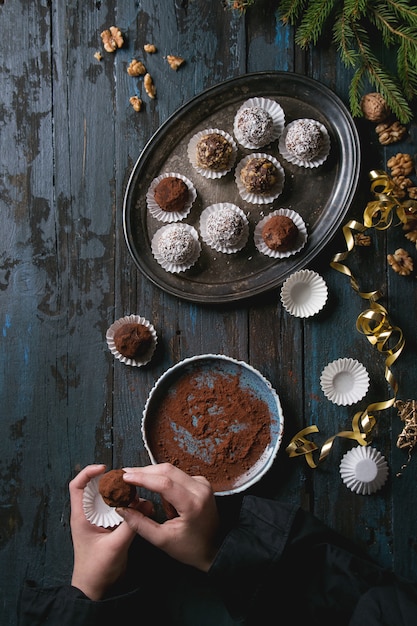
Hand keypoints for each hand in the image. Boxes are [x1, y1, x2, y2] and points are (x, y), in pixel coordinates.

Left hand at [69, 464, 150, 600]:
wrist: (96, 591)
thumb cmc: (96, 570)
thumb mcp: (115, 546)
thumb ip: (130, 525)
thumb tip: (145, 504)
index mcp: (82, 516)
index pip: (78, 486)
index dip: (88, 472)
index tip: (105, 468)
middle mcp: (90, 515)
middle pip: (98, 488)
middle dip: (114, 481)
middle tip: (129, 481)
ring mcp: (101, 521)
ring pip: (111, 498)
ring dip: (124, 494)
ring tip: (138, 494)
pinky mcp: (111, 527)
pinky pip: (120, 509)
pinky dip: (130, 505)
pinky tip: (142, 507)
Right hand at [117, 463, 219, 571]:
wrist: (216, 549)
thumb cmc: (191, 548)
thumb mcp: (162, 540)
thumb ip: (140, 523)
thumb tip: (121, 508)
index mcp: (192, 504)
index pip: (164, 483)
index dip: (142, 477)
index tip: (124, 476)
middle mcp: (200, 488)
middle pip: (167, 470)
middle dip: (144, 472)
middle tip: (125, 476)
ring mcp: (202, 484)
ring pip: (171, 470)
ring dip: (153, 477)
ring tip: (139, 489)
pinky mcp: (201, 483)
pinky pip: (178, 476)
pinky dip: (165, 482)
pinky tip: (162, 499)